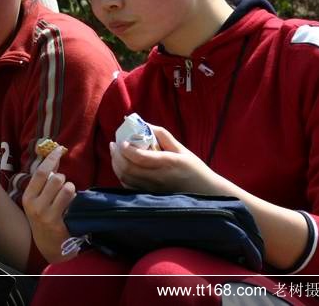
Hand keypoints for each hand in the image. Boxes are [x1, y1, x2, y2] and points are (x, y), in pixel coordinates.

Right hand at [21, 146, 75, 262]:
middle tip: (62, 186)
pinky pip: (71, 200)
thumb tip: (54, 160)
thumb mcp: (38, 201)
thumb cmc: (44, 218)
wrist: (48, 247)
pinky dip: (74, 198)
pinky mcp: (58, 223)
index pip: (40, 172)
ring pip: (66, 187)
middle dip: (63, 178)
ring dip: (70, 188)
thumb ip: (44, 182)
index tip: (59, 149)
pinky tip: (71, 206)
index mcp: (28, 197)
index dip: (51, 159)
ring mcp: (46, 215)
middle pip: (55, 178)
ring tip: (67, 196)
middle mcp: (34, 205)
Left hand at [109, 124, 223, 194]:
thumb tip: (143, 123)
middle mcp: (158, 177)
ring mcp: (152, 189)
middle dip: (116, 155)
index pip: (139, 157)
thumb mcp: (181, 149)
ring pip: (126, 178)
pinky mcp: (150, 196)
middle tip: (113, 144)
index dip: (125, 148)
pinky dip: (121, 176)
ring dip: (116, 165)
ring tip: (115, 153)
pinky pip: (129, 187)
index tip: (121, 140)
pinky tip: (122, 167)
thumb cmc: (194, 168)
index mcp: (167, 163)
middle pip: (128, 169)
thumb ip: (162, 135)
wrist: (205, 192)